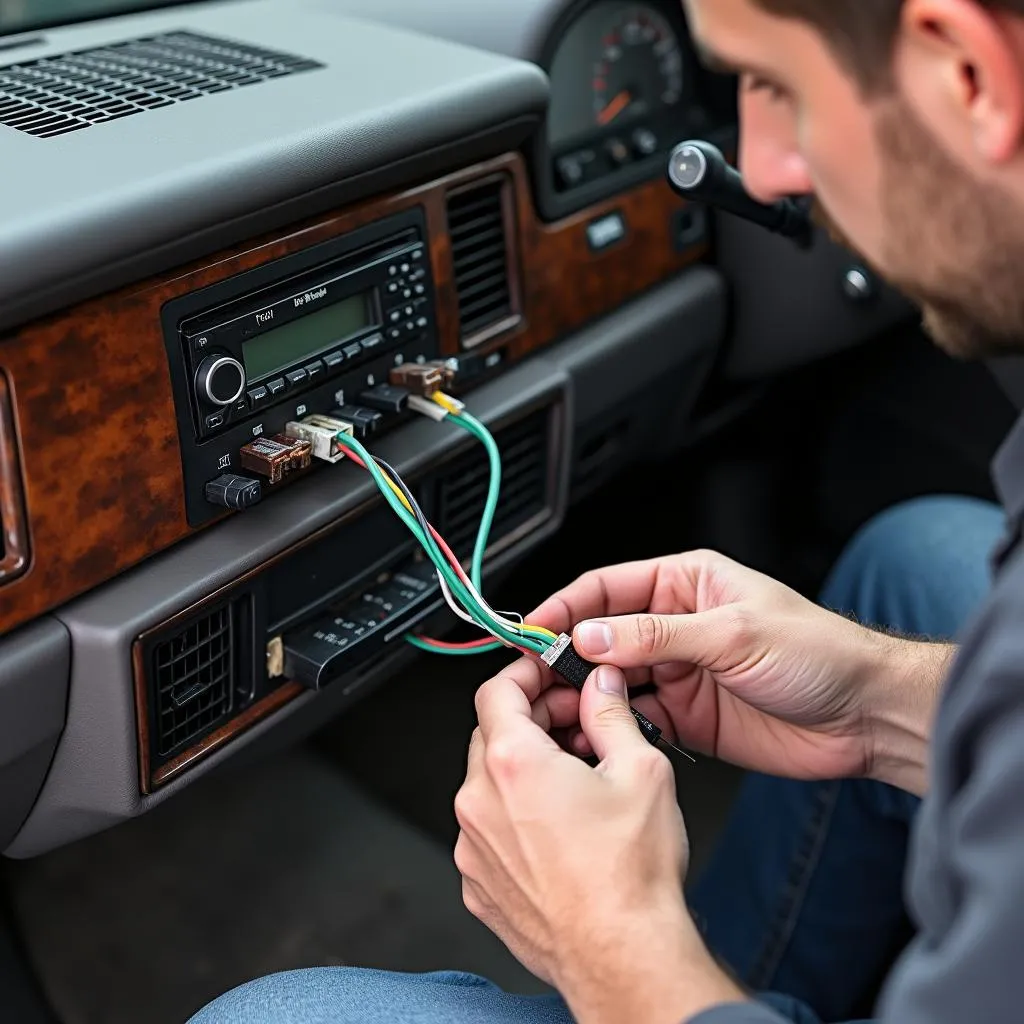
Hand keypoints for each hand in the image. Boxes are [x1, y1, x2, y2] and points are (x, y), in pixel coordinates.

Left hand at [454, 657, 741, 1022]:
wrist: (622, 957)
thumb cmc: (630, 876)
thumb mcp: (640, 769)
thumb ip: (611, 713)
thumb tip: (601, 686)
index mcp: (513, 764)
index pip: (496, 690)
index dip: (524, 671)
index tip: (545, 671)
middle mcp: (480, 802)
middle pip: (492, 733)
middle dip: (533, 719)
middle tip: (576, 723)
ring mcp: (473, 847)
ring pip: (489, 783)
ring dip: (524, 769)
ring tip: (576, 780)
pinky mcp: (478, 884)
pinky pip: (488, 830)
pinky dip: (515, 816)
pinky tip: (559, 826)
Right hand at [531, 550, 945, 786]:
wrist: (865, 716)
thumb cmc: (818, 653)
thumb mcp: (733, 633)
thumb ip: (657, 636)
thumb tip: (592, 636)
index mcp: (685, 584)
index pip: (606, 588)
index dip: (565, 606)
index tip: (532, 629)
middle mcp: (675, 625)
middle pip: (602, 636)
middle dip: (566, 656)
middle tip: (535, 679)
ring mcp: (679, 672)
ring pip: (613, 680)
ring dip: (585, 695)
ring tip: (557, 712)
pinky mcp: (687, 717)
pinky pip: (636, 719)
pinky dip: (612, 727)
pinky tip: (594, 736)